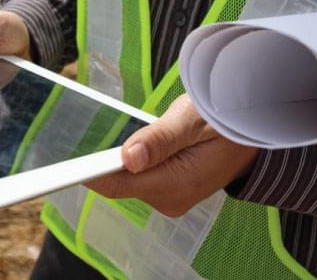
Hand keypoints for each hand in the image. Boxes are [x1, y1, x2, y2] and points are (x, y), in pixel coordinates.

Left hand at [87, 94, 258, 216]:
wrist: (249, 127)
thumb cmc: (223, 118)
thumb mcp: (192, 120)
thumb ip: (160, 140)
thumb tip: (128, 159)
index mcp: (175, 184)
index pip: (118, 184)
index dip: (91, 174)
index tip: (67, 165)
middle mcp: (171, 197)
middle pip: (121, 181)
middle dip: (111, 159)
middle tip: (114, 131)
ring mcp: (172, 195)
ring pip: (130, 178)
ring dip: (126, 157)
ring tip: (144, 133)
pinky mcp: (172, 188)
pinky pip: (142, 177)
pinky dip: (136, 161)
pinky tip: (146, 144)